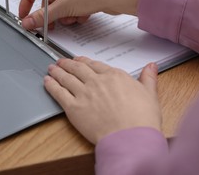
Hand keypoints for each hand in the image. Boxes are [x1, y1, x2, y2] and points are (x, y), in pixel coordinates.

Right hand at [19, 0, 141, 29]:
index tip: (24, 16)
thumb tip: (26, 22)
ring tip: (71, 19)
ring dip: (64, 16)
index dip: (26, 2)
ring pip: (61, 6)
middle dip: (50, 15)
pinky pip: (72, 8)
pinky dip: (75, 15)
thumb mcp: (62, 7)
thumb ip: (42, 17)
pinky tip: (83, 16)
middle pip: (48, 0)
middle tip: (48, 28)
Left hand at [44, 56, 161, 143]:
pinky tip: (47, 81)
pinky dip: (51, 85)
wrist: (130, 137)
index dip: (84, 62)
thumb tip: (151, 67)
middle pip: (78, 69)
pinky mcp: (73, 107)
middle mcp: (97, 81)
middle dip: (68, 64)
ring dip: (57, 71)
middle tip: (61, 61)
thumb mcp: (150, 94)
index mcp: (114, 76)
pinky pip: (59, 93)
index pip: (95, 65)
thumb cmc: (141, 119)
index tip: (79, 61)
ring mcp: (84, 93)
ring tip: (51, 68)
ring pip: (66, 78)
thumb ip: (148, 78)